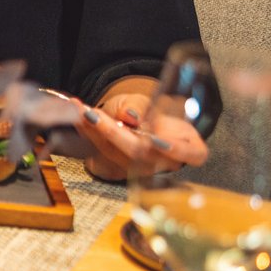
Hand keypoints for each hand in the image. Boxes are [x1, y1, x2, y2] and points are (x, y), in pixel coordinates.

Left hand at [78, 91, 208, 181]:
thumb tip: (129, 117)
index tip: (159, 140)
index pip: (192, 153)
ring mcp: (140, 169)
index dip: (178, 149)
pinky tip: (78, 117)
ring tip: (80, 110)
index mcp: (188, 146)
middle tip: (95, 114)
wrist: (132, 119)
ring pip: (115, 154)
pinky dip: (86, 132)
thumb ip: (139, 107)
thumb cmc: (149, 111)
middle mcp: (165, 162)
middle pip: (142, 153)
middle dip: (114, 132)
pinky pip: (99, 153)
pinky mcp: (118, 168)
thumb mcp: (147, 101)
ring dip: (93, 130)